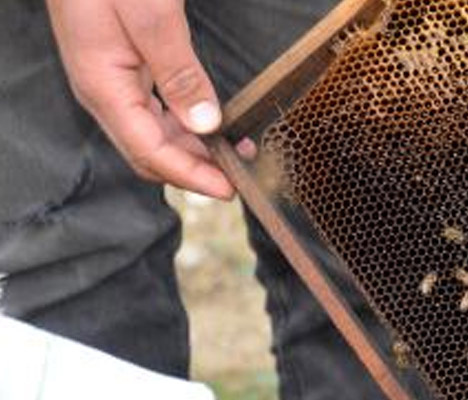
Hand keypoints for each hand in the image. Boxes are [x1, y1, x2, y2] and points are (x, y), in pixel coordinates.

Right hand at [46, 0, 233, 198]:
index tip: (229, 188)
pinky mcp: (121, 66)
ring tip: (234, 152)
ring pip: (153, 134)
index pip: (150, 153)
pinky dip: (184, 125)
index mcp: (103, 86)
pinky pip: (153, 111)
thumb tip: (205, 124)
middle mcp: (103, 91)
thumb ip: (178, 71)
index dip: (192, 177)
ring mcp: (110, 79)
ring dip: (192, 150)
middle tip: (239, 175)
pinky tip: (210, 124)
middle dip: (194, 171)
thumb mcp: (149, 16)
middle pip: (150, 152)